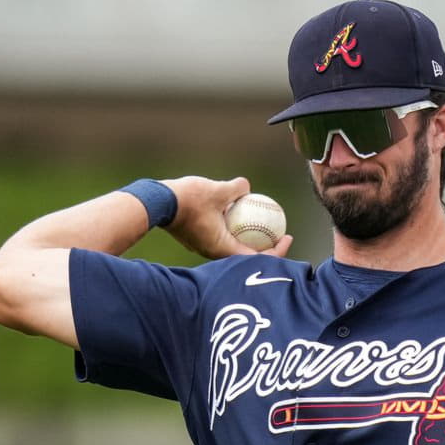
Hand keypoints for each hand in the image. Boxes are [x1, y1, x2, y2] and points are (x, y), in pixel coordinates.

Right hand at [159, 176, 293, 259]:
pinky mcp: (197, 239)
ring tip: (260, 222)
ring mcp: (204, 247)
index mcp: (223, 249)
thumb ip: (236, 189)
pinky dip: (233, 228)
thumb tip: (248, 186)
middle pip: (247, 255)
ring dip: (248, 237)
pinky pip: (221, 236)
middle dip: (266, 246)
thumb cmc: (187, 200)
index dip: (278, 251)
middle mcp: (214, 253)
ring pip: (232, 245)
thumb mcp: (217, 190)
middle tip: (279, 231)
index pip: (257, 258)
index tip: (287, 237)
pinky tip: (237, 212)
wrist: (156, 203)